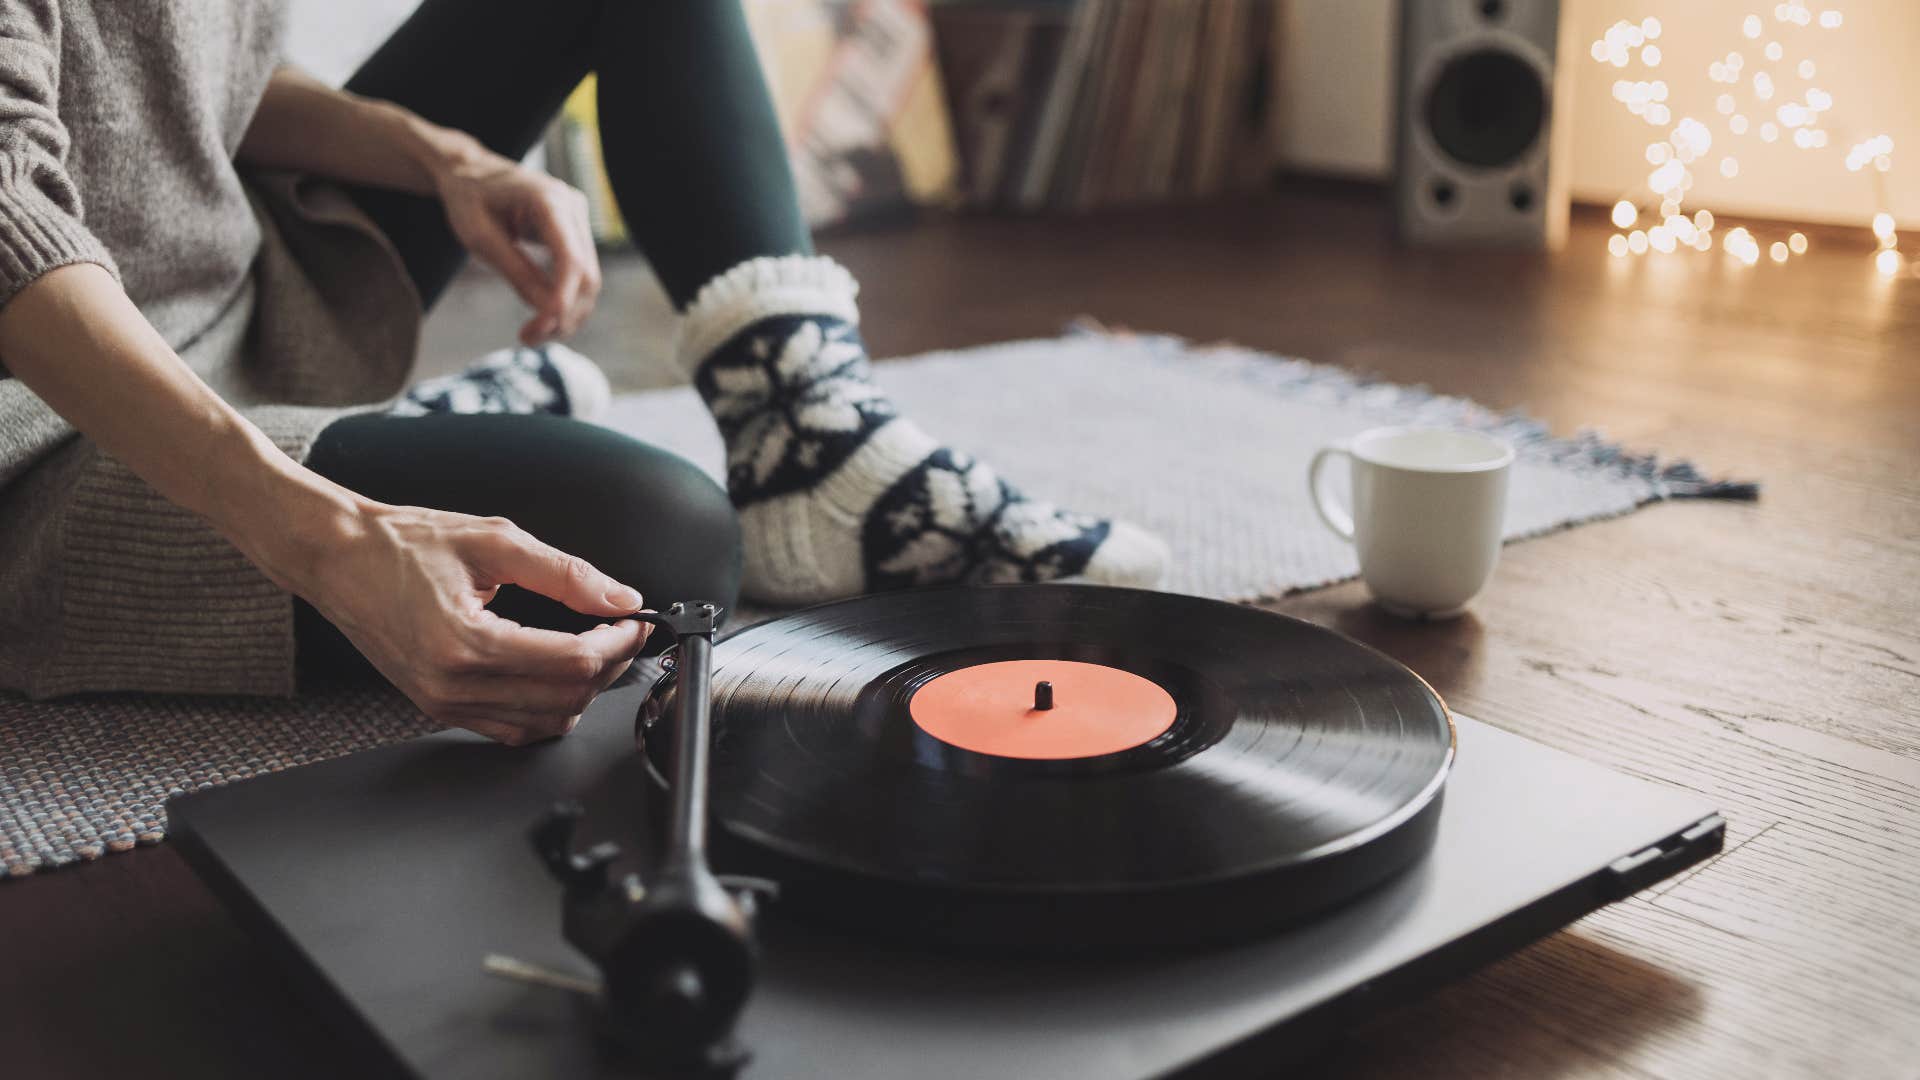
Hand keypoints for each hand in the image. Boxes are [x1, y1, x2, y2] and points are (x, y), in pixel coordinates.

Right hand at [288, 498, 649, 744]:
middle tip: (623, 628)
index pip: (572, 661)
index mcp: (466, 643)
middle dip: (609, 664)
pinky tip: (559, 674)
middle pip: (566, 697)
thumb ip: (565, 573)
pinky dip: (548, 708)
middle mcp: (453, 685)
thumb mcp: (493, 540)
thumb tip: (619, 597)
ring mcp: (444, 703)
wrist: (339, 559)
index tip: (635, 619)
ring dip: (584, 690)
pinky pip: (512, 729)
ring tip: (597, 647)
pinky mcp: (440, 708)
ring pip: (545, 722)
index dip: (618, 641)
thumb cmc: (403, 544)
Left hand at [434, 150, 601, 346]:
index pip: (570, 258)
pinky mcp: (575, 233)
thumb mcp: (481, 237)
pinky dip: (564, 300)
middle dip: (563, 313)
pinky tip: (541, 317)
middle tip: (528, 338)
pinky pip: (579, 274)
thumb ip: (517, 272)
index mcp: (549, 199)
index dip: (563, 297)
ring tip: (532, 334)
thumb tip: (548, 312)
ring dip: (566, 313)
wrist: (470, 171)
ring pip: (588, 281)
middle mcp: (573, 206)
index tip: (544, 327)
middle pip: (586, 275)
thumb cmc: (469, 199)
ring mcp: (578, 219)